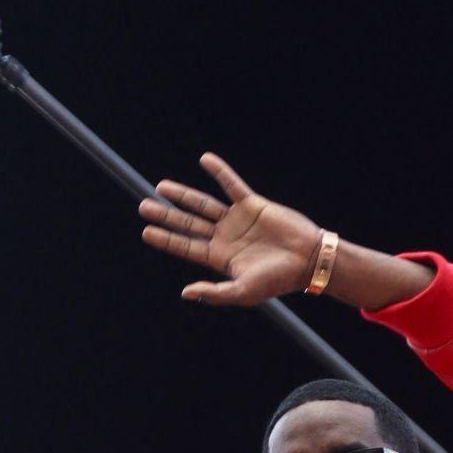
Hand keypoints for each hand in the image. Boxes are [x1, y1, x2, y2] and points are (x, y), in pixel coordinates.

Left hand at [139, 154, 321, 305]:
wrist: (308, 259)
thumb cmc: (278, 280)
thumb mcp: (243, 292)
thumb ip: (215, 292)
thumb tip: (185, 292)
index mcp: (220, 258)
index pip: (187, 246)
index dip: (166, 239)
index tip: (146, 232)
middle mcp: (225, 237)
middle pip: (189, 223)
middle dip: (166, 215)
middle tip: (144, 206)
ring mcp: (237, 219)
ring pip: (203, 204)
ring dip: (183, 195)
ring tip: (160, 187)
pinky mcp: (252, 204)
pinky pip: (231, 184)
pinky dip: (219, 171)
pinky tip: (204, 160)